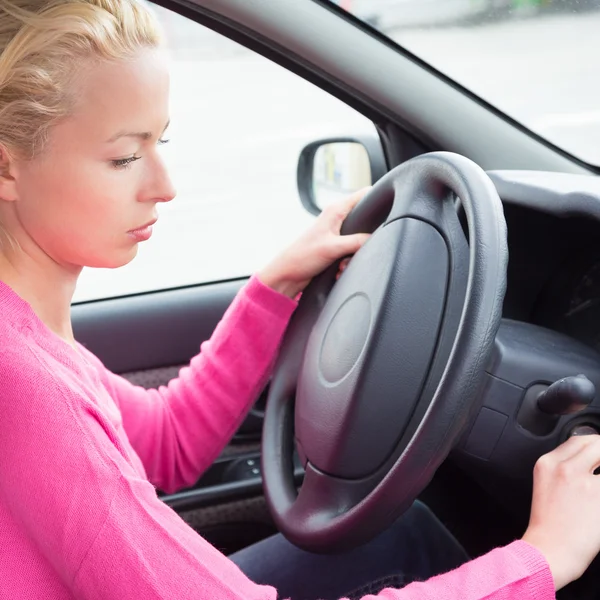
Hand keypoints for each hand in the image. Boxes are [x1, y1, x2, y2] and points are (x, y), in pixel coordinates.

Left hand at [258, 188, 370, 297]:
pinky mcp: (334, 247)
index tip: (386, 211)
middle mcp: (336, 218)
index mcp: (336, 210)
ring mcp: (336, 233)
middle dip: (365, 239)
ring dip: (354, 255)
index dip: (377, 199)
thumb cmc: (303, 256)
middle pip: (365, 221)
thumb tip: (376, 240)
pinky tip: (338, 270)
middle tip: (355, 250)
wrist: (287, 274)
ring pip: (360, 241)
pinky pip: (351, 252)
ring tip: (342, 264)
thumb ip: (358, 241)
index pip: (364, 194)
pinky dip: (347, 262)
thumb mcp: (334, 248)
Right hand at [522, 434, 599, 590]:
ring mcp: (584, 481)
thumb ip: (563, 467)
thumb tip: (589, 460)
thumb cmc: (549, 525)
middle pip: (595, 444)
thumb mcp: (545, 484)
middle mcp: (564, 467)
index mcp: (547, 463)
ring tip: (598, 487)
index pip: (578, 440)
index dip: (595, 445)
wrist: (550, 552)